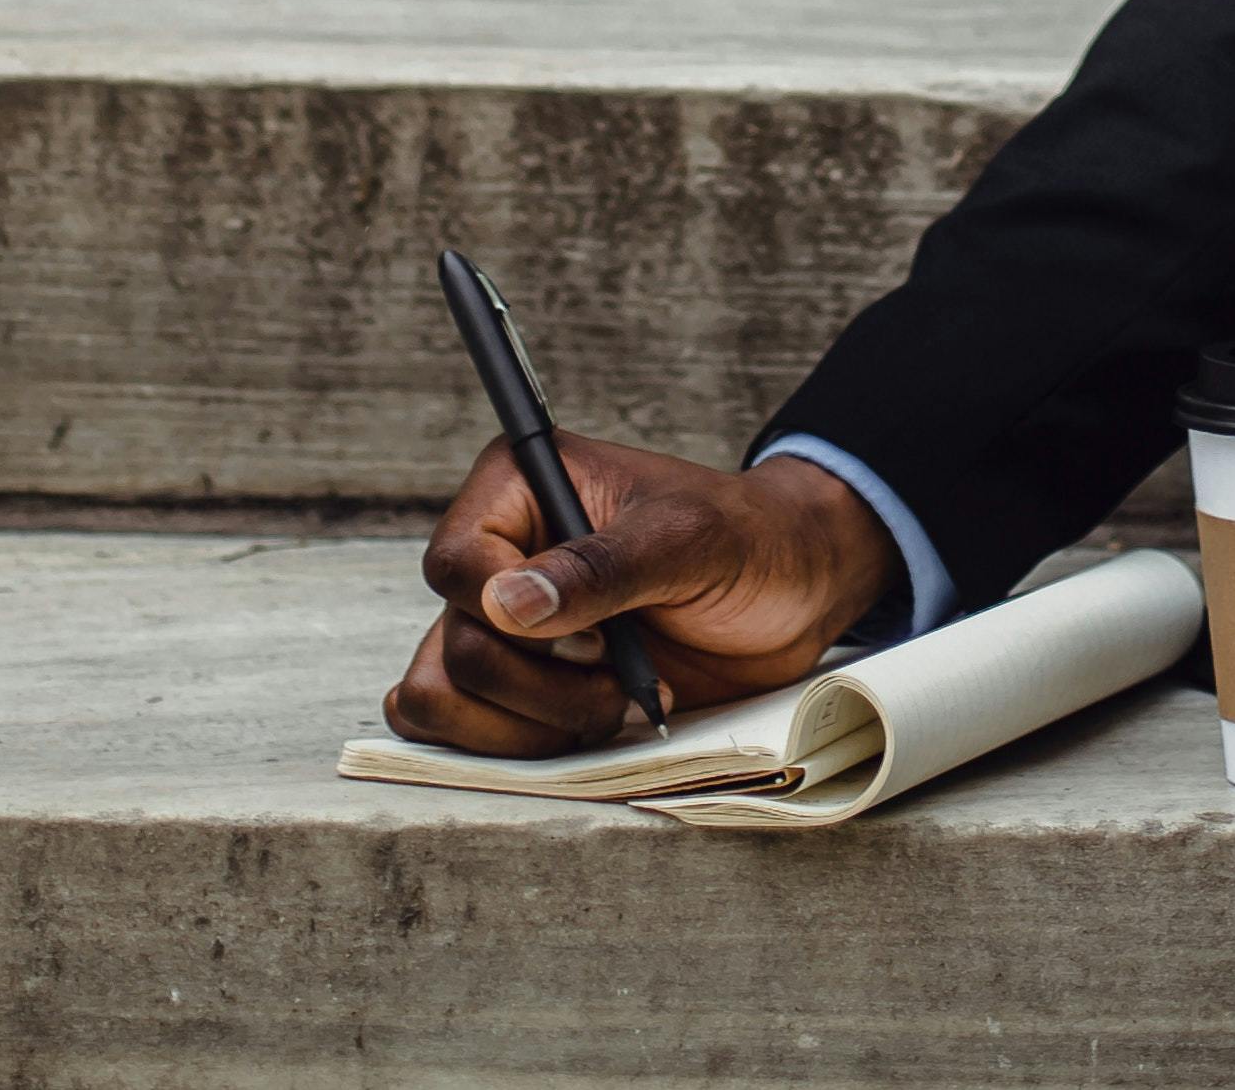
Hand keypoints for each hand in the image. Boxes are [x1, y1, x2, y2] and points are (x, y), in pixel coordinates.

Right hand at [383, 433, 903, 755]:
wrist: (791, 591)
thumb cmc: (746, 541)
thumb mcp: (688, 540)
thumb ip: (600, 569)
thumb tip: (506, 605)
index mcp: (520, 488)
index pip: (454, 565)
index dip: (513, 618)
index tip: (596, 634)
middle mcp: (496, 556)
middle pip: (456, 647)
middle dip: (544, 685)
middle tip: (622, 674)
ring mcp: (504, 626)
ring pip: (443, 699)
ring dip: (534, 723)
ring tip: (615, 702)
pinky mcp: (520, 684)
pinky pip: (466, 732)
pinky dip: (525, 746)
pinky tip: (596, 722)